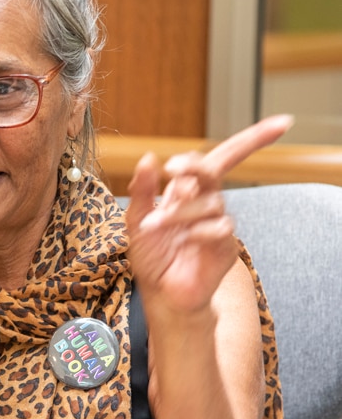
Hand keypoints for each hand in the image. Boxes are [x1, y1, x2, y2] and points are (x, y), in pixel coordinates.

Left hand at [126, 115, 292, 313]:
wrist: (162, 295)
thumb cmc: (153, 257)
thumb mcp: (137, 221)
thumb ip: (142, 191)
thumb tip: (148, 158)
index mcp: (189, 190)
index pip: (221, 157)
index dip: (253, 139)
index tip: (282, 124)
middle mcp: (207, 203)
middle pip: (216, 170)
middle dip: (196, 166)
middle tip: (172, 170)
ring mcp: (218, 224)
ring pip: (210, 202)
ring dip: (178, 212)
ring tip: (153, 226)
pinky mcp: (225, 248)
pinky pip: (220, 229)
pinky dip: (199, 231)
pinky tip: (185, 241)